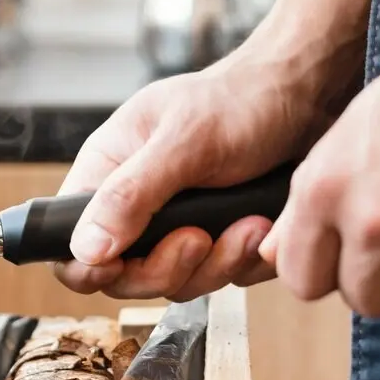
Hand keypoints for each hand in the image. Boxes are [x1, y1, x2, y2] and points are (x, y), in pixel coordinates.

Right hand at [54, 59, 329, 300]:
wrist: (309, 96)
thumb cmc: (241, 100)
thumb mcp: (183, 142)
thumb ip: (130, 195)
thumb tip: (85, 248)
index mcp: (109, 173)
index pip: (71, 243)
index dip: (89, 267)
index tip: (121, 266)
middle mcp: (137, 205)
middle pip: (126, 276)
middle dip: (168, 267)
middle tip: (200, 238)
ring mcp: (178, 226)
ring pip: (179, 283)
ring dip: (218, 262)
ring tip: (249, 225)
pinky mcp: (219, 240)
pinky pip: (223, 277)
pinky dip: (247, 259)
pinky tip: (264, 225)